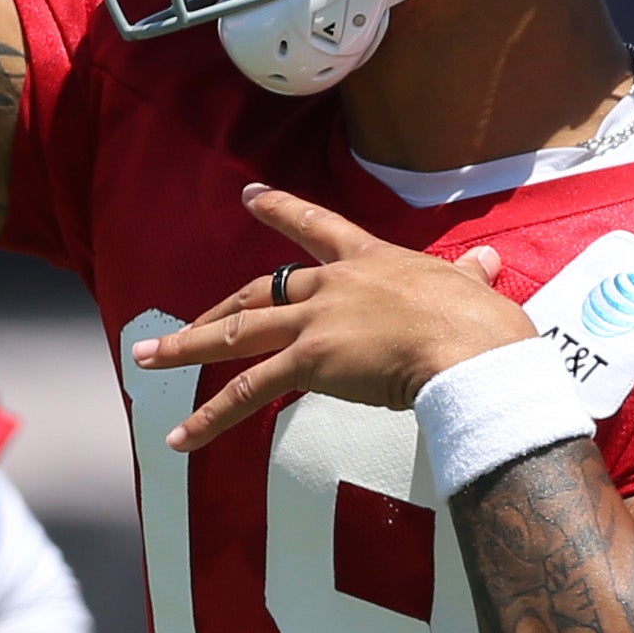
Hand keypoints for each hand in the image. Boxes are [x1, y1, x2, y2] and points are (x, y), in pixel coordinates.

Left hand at [128, 183, 535, 451]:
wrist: (474, 348)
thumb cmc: (483, 325)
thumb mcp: (472, 290)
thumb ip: (470, 277)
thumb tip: (488, 262)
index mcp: (371, 261)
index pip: (317, 226)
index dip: (280, 209)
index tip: (249, 194)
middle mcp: (333, 285)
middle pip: (259, 291)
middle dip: (217, 308)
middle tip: (183, 321)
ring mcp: (316, 322)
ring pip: (236, 333)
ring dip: (185, 346)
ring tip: (145, 359)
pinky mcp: (310, 361)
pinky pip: (246, 392)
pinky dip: (210, 417)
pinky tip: (180, 438)